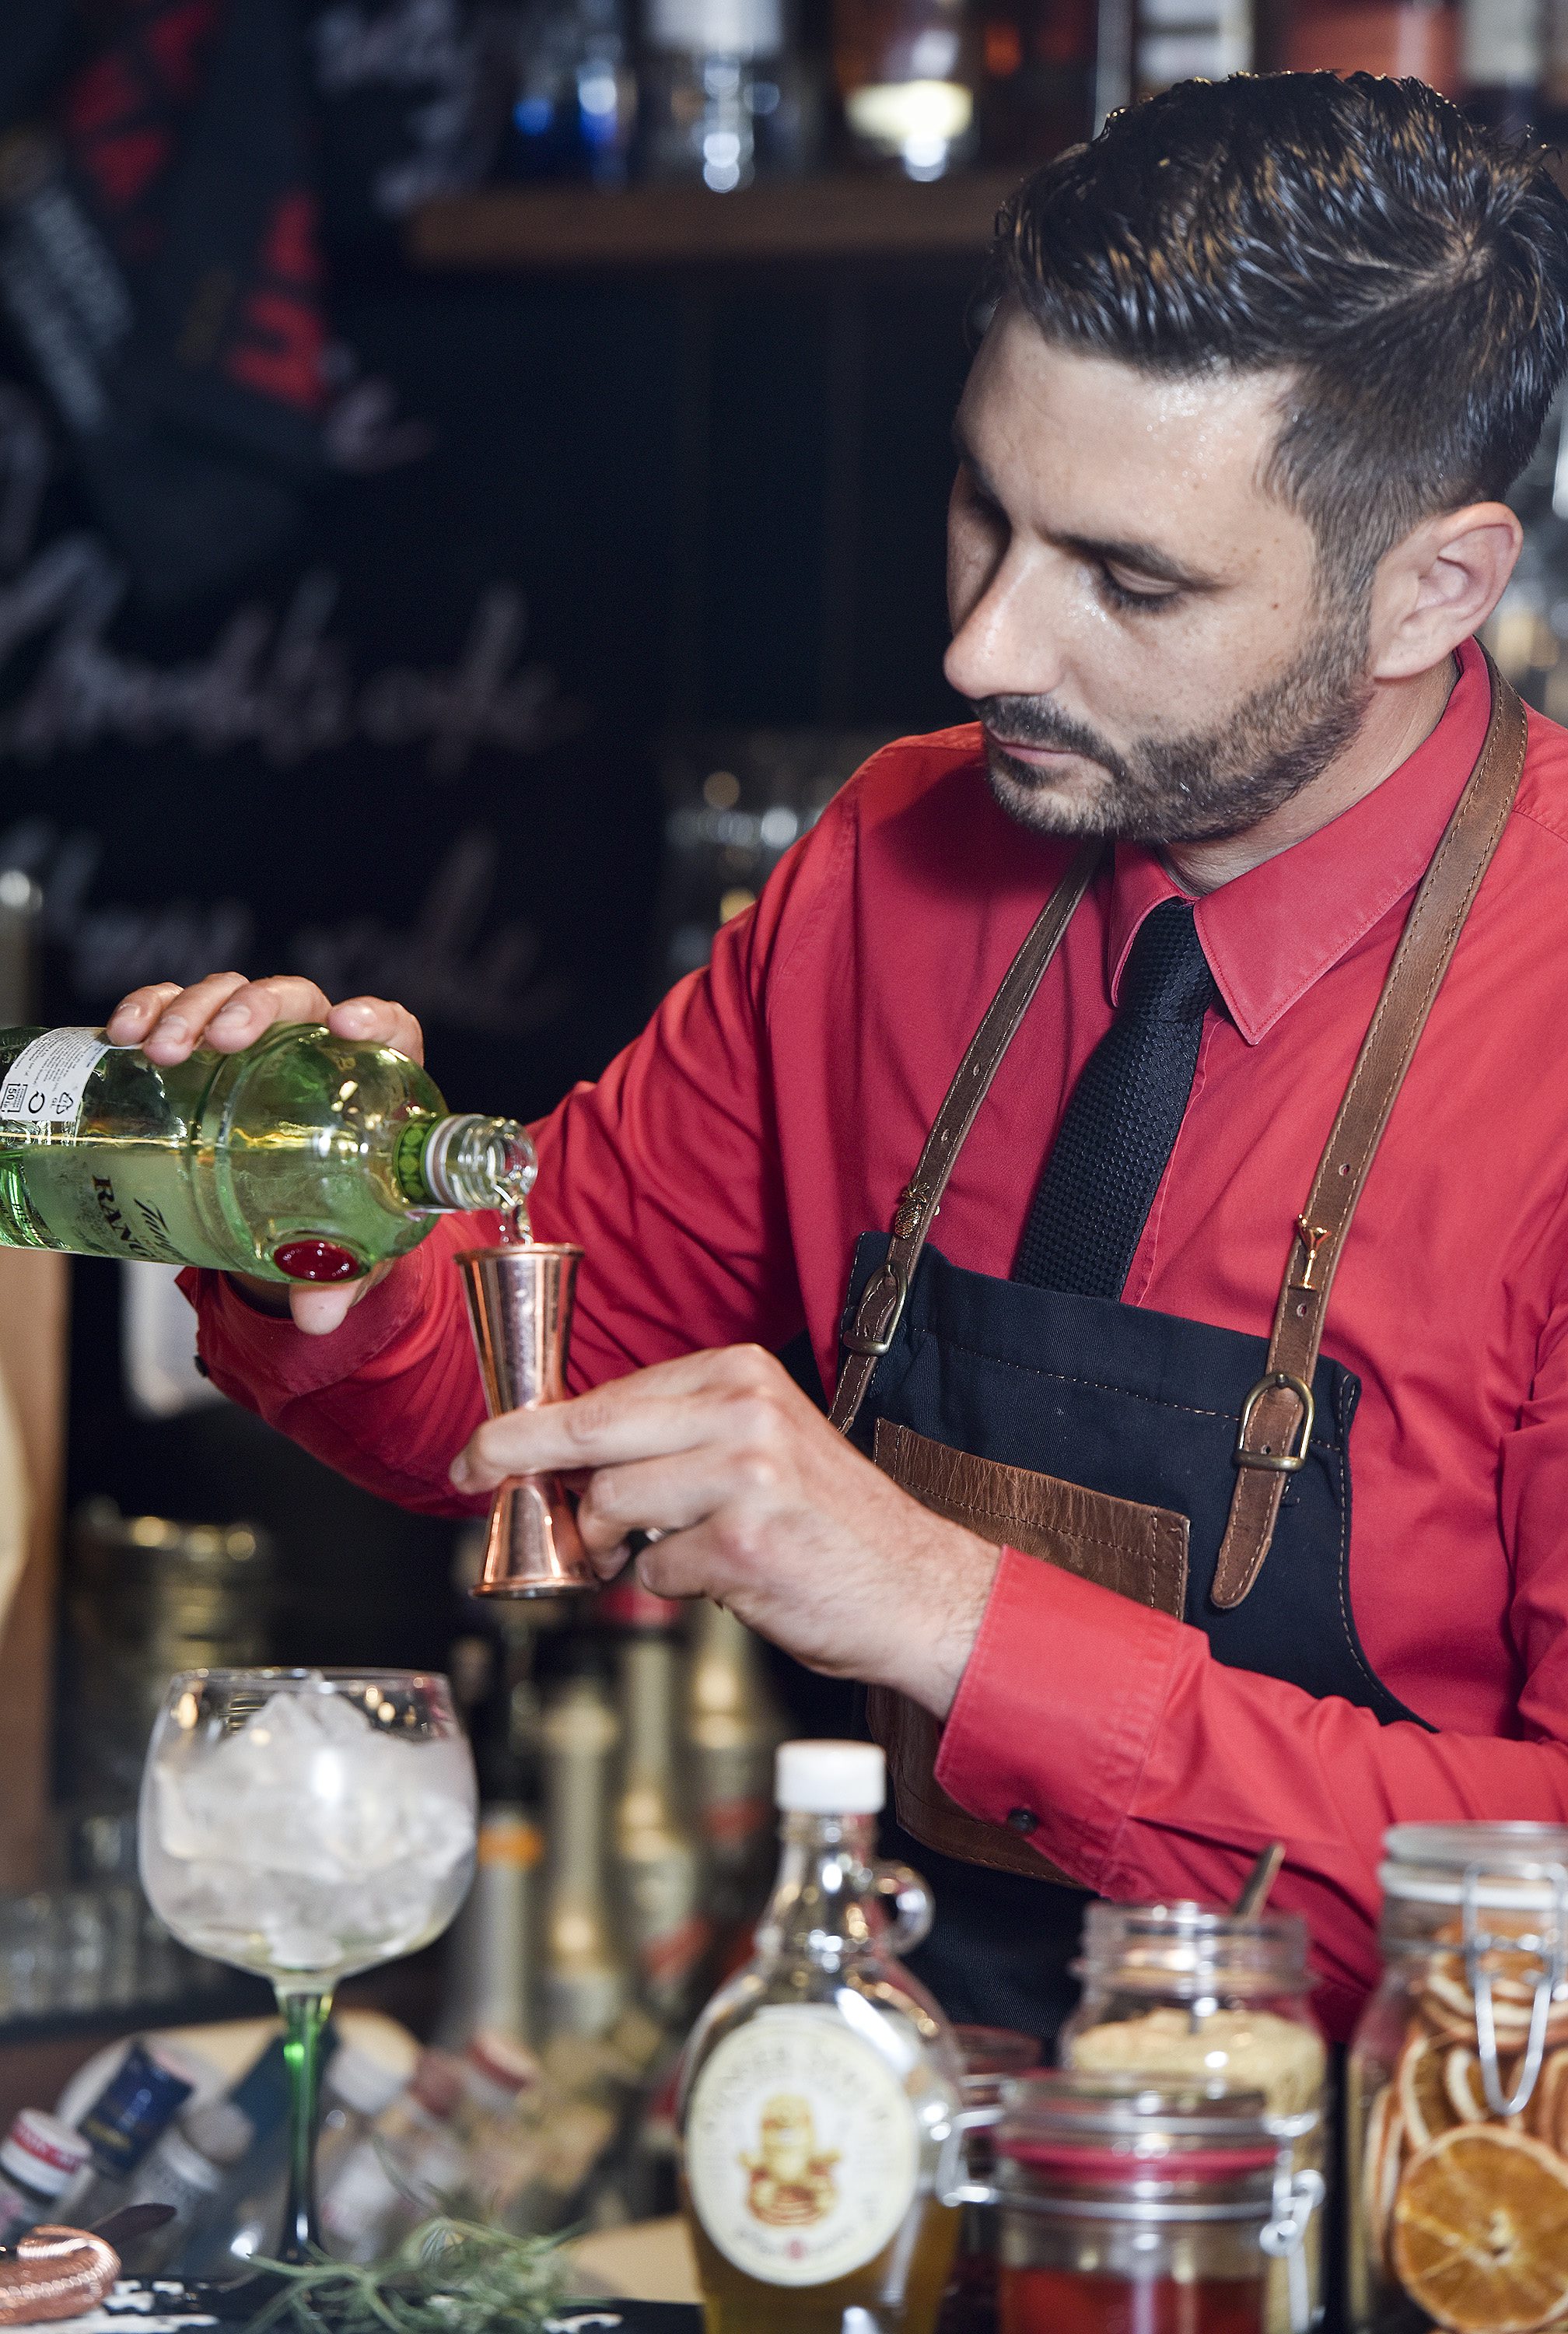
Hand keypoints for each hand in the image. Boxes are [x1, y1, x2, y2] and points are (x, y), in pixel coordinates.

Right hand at [106, 973, 425, 1335]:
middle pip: (293, 998)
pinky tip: (122, 1034)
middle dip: (253, 1007)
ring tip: (159, 1050)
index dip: (375, 1016)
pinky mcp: (200, 1047)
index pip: (390, 1028)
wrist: (284, 1218)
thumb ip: (338, 1275)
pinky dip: (146, 1008)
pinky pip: (173, 1007)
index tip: (348, 1025)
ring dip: (189, 1008)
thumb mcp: (345, 1248)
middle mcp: (313, 1048)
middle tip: (221, 1041)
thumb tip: (318, 1317)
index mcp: (370, 1082)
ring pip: (226, 994)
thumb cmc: (336, 1216)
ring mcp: (254, 1043)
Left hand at [448, 1345, 1001, 1717]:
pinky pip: (654, 1569)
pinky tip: (724, 1577)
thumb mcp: (755, 1449)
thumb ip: (670, 1441)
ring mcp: (744, 1474)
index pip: (607, 1395)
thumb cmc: (829, 1525)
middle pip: (589, 1431)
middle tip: (473, 1475)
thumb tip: (565, 1462)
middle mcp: (742, 1410)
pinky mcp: (743, 1542)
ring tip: (664, 1554)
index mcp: (738, 1374)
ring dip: (614, 1546)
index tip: (484, 1447)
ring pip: (612, 1505)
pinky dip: (673, 1585)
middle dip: (515, 1456)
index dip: (531, 1426)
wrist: (917, 1589)